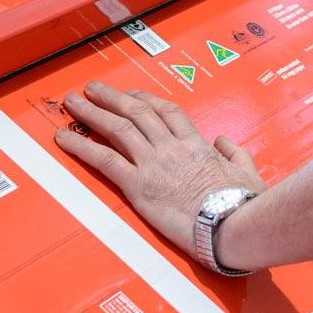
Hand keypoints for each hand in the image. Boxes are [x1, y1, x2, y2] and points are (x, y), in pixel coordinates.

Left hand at [55, 82, 264, 258]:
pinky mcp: (138, 186)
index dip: (146, 100)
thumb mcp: (247, 171)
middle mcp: (171, 147)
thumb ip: (234, 153)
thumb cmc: (243, 203)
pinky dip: (82, 146)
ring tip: (73, 103)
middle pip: (137, 112)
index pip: (167, 112)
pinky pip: (105, 160)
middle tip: (93, 89)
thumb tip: (222, 142)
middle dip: (112, 98)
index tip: (132, 95)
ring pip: (118, 128)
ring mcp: (153, 164)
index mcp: (196, 145)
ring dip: (92, 113)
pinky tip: (64, 138)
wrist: (232, 223)